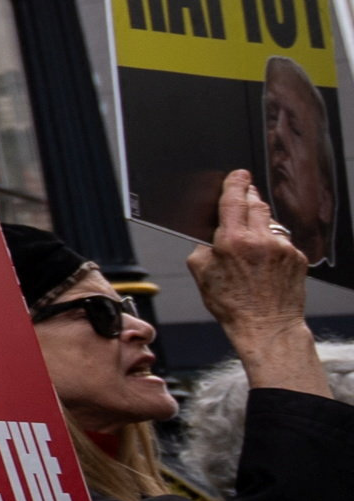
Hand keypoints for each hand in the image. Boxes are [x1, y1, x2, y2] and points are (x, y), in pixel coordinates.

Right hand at [191, 173, 328, 392]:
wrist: (266, 326)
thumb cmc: (232, 304)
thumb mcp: (201, 273)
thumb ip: (204, 246)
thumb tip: (212, 234)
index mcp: (233, 240)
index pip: (235, 199)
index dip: (236, 182)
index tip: (238, 174)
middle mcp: (260, 239)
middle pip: (257, 204)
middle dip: (249, 198)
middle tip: (244, 197)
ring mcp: (283, 247)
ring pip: (270, 222)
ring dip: (260, 224)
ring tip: (252, 241)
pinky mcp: (298, 258)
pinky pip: (283, 241)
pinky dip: (273, 245)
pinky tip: (266, 261)